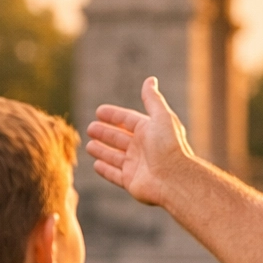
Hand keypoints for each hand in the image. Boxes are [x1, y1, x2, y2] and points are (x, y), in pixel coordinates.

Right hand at [85, 77, 196, 206]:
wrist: (174, 178)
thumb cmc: (169, 146)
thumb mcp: (161, 116)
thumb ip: (152, 99)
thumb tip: (151, 80)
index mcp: (149, 131)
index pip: (127, 120)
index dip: (113, 115)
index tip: (98, 111)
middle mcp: (143, 148)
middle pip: (119, 138)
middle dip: (105, 133)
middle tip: (90, 128)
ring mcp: (136, 166)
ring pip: (114, 156)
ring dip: (102, 151)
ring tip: (89, 146)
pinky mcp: (131, 182)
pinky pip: (114, 175)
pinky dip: (105, 170)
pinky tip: (95, 165)